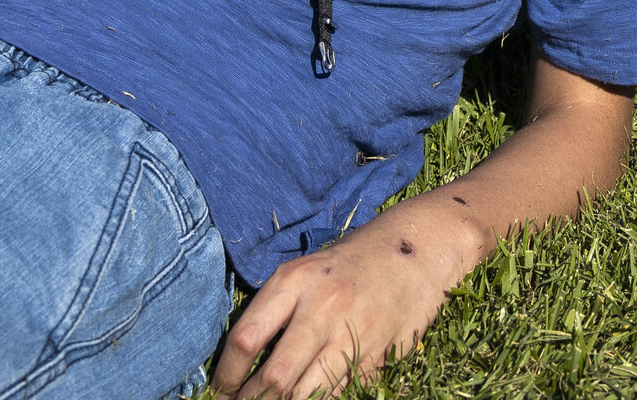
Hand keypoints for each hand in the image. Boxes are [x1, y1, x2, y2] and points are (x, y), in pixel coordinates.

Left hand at [213, 206, 480, 398]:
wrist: (416, 250)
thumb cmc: (350, 263)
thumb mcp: (305, 271)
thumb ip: (275, 310)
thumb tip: (239, 361)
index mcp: (295, 281)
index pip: (245, 338)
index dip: (226, 375)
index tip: (220, 390)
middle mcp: (321, 307)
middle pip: (273, 377)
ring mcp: (352, 334)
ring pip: (305, 394)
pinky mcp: (377, 355)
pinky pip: (338, 392)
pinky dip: (320, 398)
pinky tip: (310, 397)